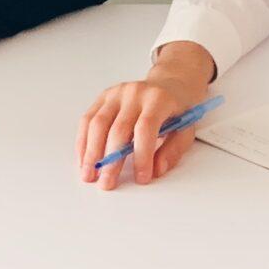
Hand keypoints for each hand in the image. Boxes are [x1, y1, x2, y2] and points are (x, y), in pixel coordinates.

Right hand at [77, 41, 216, 187]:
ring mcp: (116, 93)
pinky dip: (83, 142)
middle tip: (107, 184)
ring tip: (89, 175)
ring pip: (97, 124)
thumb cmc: (177, 110)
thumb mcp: (185, 130)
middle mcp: (135, 93)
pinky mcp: (103, 97)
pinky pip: (88, 120)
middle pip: (118, 129)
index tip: (141, 178)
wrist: (170, 85)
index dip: (142, 155)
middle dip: (111, 160)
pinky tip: (83, 159)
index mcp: (159, 99)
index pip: (146, 128)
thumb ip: (172, 151)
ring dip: (91, 153)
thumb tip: (155, 170)